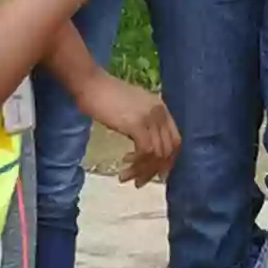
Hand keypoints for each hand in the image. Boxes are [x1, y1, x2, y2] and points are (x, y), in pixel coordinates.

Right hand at [77, 71, 181, 185]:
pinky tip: (124, 163)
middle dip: (154, 170)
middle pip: (168, 150)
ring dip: (142, 170)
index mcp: (162, 109)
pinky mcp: (137, 124)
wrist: (91, 85)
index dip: (168, 161)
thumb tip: (146, 149)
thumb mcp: (133, 110)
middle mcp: (160, 113)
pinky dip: (137, 163)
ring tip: (125, 177)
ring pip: (157, 154)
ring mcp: (150, 118)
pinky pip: (146, 151)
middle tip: (139, 182)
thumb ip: (144, 124)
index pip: (175, 140)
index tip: (156, 174)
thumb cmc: (106, 97)